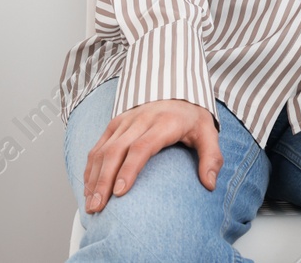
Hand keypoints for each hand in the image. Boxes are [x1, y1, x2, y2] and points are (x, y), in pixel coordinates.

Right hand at [82, 98, 221, 212]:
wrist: (178, 91)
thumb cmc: (192, 118)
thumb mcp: (209, 133)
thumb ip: (212, 158)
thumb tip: (209, 185)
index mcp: (164, 123)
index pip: (142, 147)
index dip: (128, 170)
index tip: (120, 193)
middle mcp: (141, 120)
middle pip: (116, 150)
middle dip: (104, 181)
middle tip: (97, 207)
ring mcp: (125, 120)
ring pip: (103, 149)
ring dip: (94, 177)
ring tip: (90, 204)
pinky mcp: (116, 123)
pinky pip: (98, 145)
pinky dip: (91, 167)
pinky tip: (88, 187)